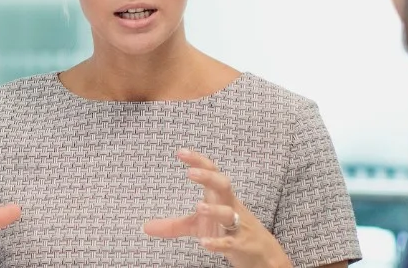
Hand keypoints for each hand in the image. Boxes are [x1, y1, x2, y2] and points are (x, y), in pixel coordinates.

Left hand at [143, 149, 290, 267]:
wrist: (262, 254)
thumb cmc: (229, 231)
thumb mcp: (199, 226)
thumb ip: (174, 225)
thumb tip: (145, 227)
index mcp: (220, 197)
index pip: (211, 173)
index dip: (198, 161)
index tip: (181, 152)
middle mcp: (230, 207)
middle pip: (224, 185)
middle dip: (210, 177)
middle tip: (191, 172)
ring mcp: (239, 226)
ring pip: (230, 213)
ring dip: (215, 210)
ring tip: (199, 207)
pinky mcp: (243, 245)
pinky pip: (232, 242)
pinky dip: (219, 242)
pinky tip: (205, 242)